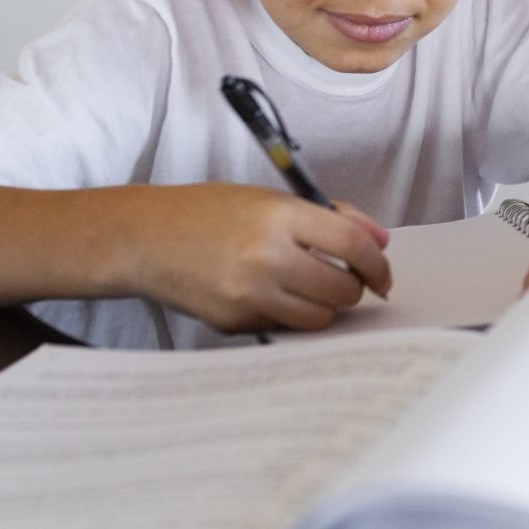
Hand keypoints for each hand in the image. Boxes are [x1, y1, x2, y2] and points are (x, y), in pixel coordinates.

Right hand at [130, 183, 391, 332]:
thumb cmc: (210, 213)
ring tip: (310, 287)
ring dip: (326, 306)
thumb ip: (331, 217)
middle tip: (344, 278)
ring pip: (320, 318)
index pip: (353, 245)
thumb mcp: (272, 199)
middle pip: (342, 290)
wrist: (146, 239)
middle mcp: (267, 258)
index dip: (377, 263)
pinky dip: (292, 316)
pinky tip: (274, 295)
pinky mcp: (235, 324)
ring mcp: (249, 296)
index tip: (382, 273)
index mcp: (280, 216)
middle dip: (353, 287)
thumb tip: (379, 241)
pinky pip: (285, 328)